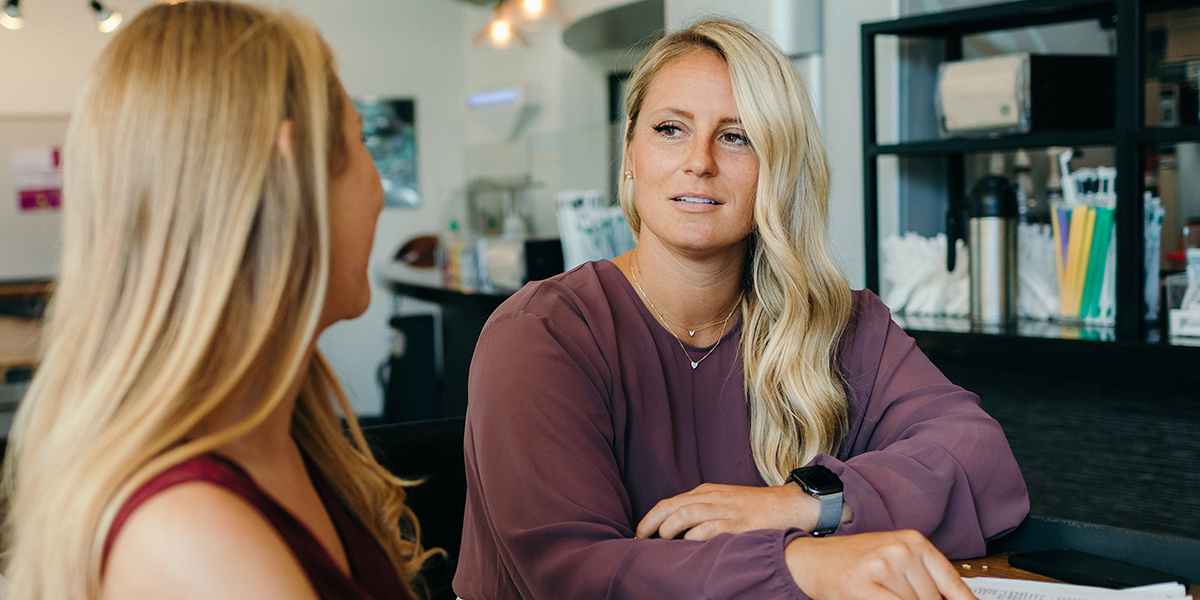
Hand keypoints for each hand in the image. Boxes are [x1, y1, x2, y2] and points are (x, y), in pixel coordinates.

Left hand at [635, 483, 817, 540]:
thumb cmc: (757, 508)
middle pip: (671, 506)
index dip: (651, 518)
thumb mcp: (725, 502)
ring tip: (660, 542)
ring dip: (668, 529)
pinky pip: (709, 528)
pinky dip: (693, 537)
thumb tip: (678, 531)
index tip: (641, 534)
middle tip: (639, 539)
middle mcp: (712, 498)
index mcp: (707, 492)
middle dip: (650, 522)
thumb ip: (704, 511)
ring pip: (685, 514)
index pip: (670, 502)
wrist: (791, 504)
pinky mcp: (738, 523)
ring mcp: (725, 509)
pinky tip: (686, 547)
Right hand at [785, 530, 975, 599]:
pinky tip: (876, 598)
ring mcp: (884, 566)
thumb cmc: (853, 563)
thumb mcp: (894, 561)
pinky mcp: (866, 584)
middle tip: (890, 593)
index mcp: (914, 541)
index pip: (953, 584)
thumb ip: (924, 580)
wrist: (811, 560)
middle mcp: (902, 550)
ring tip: (878, 594)